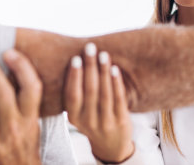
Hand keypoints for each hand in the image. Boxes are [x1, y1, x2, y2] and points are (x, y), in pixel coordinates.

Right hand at [65, 43, 133, 162]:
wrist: (111, 146)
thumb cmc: (93, 120)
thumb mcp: (80, 113)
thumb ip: (77, 93)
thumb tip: (75, 60)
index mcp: (74, 117)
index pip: (72, 95)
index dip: (74, 77)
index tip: (75, 58)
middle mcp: (88, 121)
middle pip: (89, 91)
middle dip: (89, 67)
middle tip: (90, 47)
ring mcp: (105, 122)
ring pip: (104, 94)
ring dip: (103, 72)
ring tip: (103, 54)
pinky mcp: (121, 121)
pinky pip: (119, 99)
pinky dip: (116, 83)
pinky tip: (115, 69)